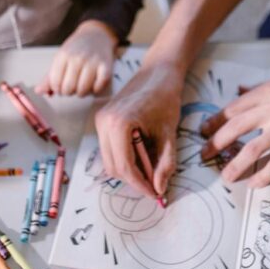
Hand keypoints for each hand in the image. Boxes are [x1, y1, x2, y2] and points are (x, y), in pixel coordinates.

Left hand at [35, 20, 117, 96]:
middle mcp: (77, 58)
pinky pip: (98, 87)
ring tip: (82, 85)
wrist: (97, 34)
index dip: (57, 89)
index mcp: (63, 56)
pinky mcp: (106, 66)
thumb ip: (49, 76)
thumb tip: (39, 91)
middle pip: (68, 89)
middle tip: (72, 85)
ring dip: (82, 92)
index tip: (61, 86)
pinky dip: (95, 90)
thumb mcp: (60, 58)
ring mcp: (93, 62)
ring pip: (83, 90)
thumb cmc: (77, 48)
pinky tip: (93, 84)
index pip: (55, 83)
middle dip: (69, 92)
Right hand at [95, 60, 184, 198]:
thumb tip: (159, 188)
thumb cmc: (166, 98)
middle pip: (113, 166)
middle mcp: (104, 122)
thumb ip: (165, 163)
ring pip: (109, 160)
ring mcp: (100, 120)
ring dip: (128, 170)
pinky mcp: (102, 119)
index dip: (140, 185)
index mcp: (119, 123)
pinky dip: (123, 158)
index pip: (125, 167)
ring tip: (150, 172)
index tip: (156, 195)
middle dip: (134, 180)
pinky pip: (109, 148)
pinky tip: (142, 156)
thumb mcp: (169, 133)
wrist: (158, 73)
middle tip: (155, 187)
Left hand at [201, 74, 269, 187]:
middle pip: (236, 128)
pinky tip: (254, 183)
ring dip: (235, 165)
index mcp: (269, 91)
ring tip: (225, 176)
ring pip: (252, 149)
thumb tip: (241, 90)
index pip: (234, 108)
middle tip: (205, 154)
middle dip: (216, 143)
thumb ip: (261, 89)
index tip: (206, 130)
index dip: (216, 121)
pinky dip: (263, 176)